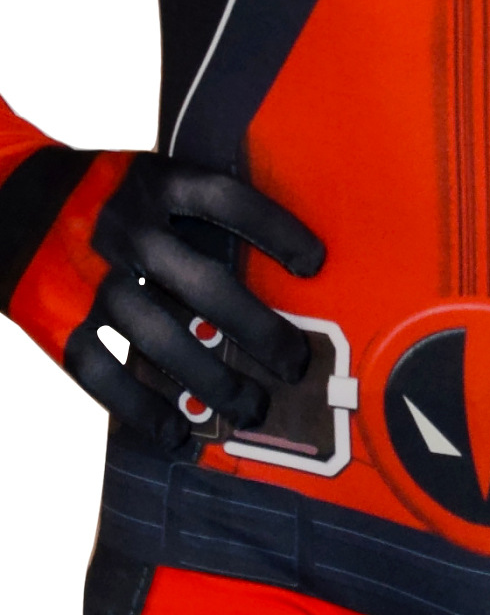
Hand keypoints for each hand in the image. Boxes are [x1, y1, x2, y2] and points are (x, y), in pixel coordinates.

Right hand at [5, 148, 324, 449]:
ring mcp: (83, 273)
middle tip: (295, 366)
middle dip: (260, 332)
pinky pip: (103, 373)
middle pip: (206, 285)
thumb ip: (189, 216)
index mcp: (149, 182)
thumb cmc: (90, 197)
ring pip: (160, 338)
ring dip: (213, 383)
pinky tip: (175, 434)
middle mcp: (121, 226)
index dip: (276, 231)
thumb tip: (266, 281)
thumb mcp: (137, 180)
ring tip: (252, 409)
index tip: (315, 265)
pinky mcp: (49, 315)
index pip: (226, 200)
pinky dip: (141, 410)